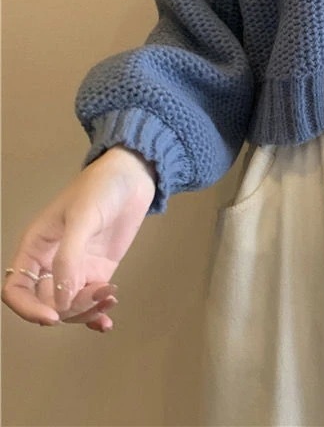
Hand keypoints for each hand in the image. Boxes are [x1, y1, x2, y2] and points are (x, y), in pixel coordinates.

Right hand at [1, 146, 156, 330]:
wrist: (134, 175)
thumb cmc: (101, 187)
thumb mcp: (82, 218)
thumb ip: (69, 259)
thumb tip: (60, 302)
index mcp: (36, 246)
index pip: (17, 288)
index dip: (28, 308)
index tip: (53, 318)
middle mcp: (52, 261)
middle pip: (46, 302)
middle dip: (69, 308)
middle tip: (97, 296)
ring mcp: (76, 266)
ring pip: (70, 304)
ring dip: (87, 311)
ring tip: (110, 299)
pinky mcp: (99, 269)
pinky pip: (90, 299)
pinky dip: (96, 313)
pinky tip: (106, 321)